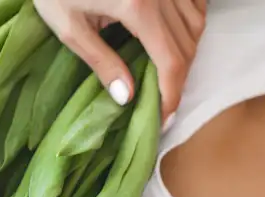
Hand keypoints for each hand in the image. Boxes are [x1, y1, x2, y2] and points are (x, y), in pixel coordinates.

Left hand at [34, 0, 205, 122]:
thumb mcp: (69, 26)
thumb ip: (100, 62)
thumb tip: (127, 98)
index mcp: (137, 5)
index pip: (170, 62)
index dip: (171, 95)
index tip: (164, 117)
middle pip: (187, 46)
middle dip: (178, 79)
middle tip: (163, 100)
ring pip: (196, 25)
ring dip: (187, 52)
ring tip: (167, 72)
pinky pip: (196, 3)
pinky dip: (191, 22)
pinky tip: (174, 35)